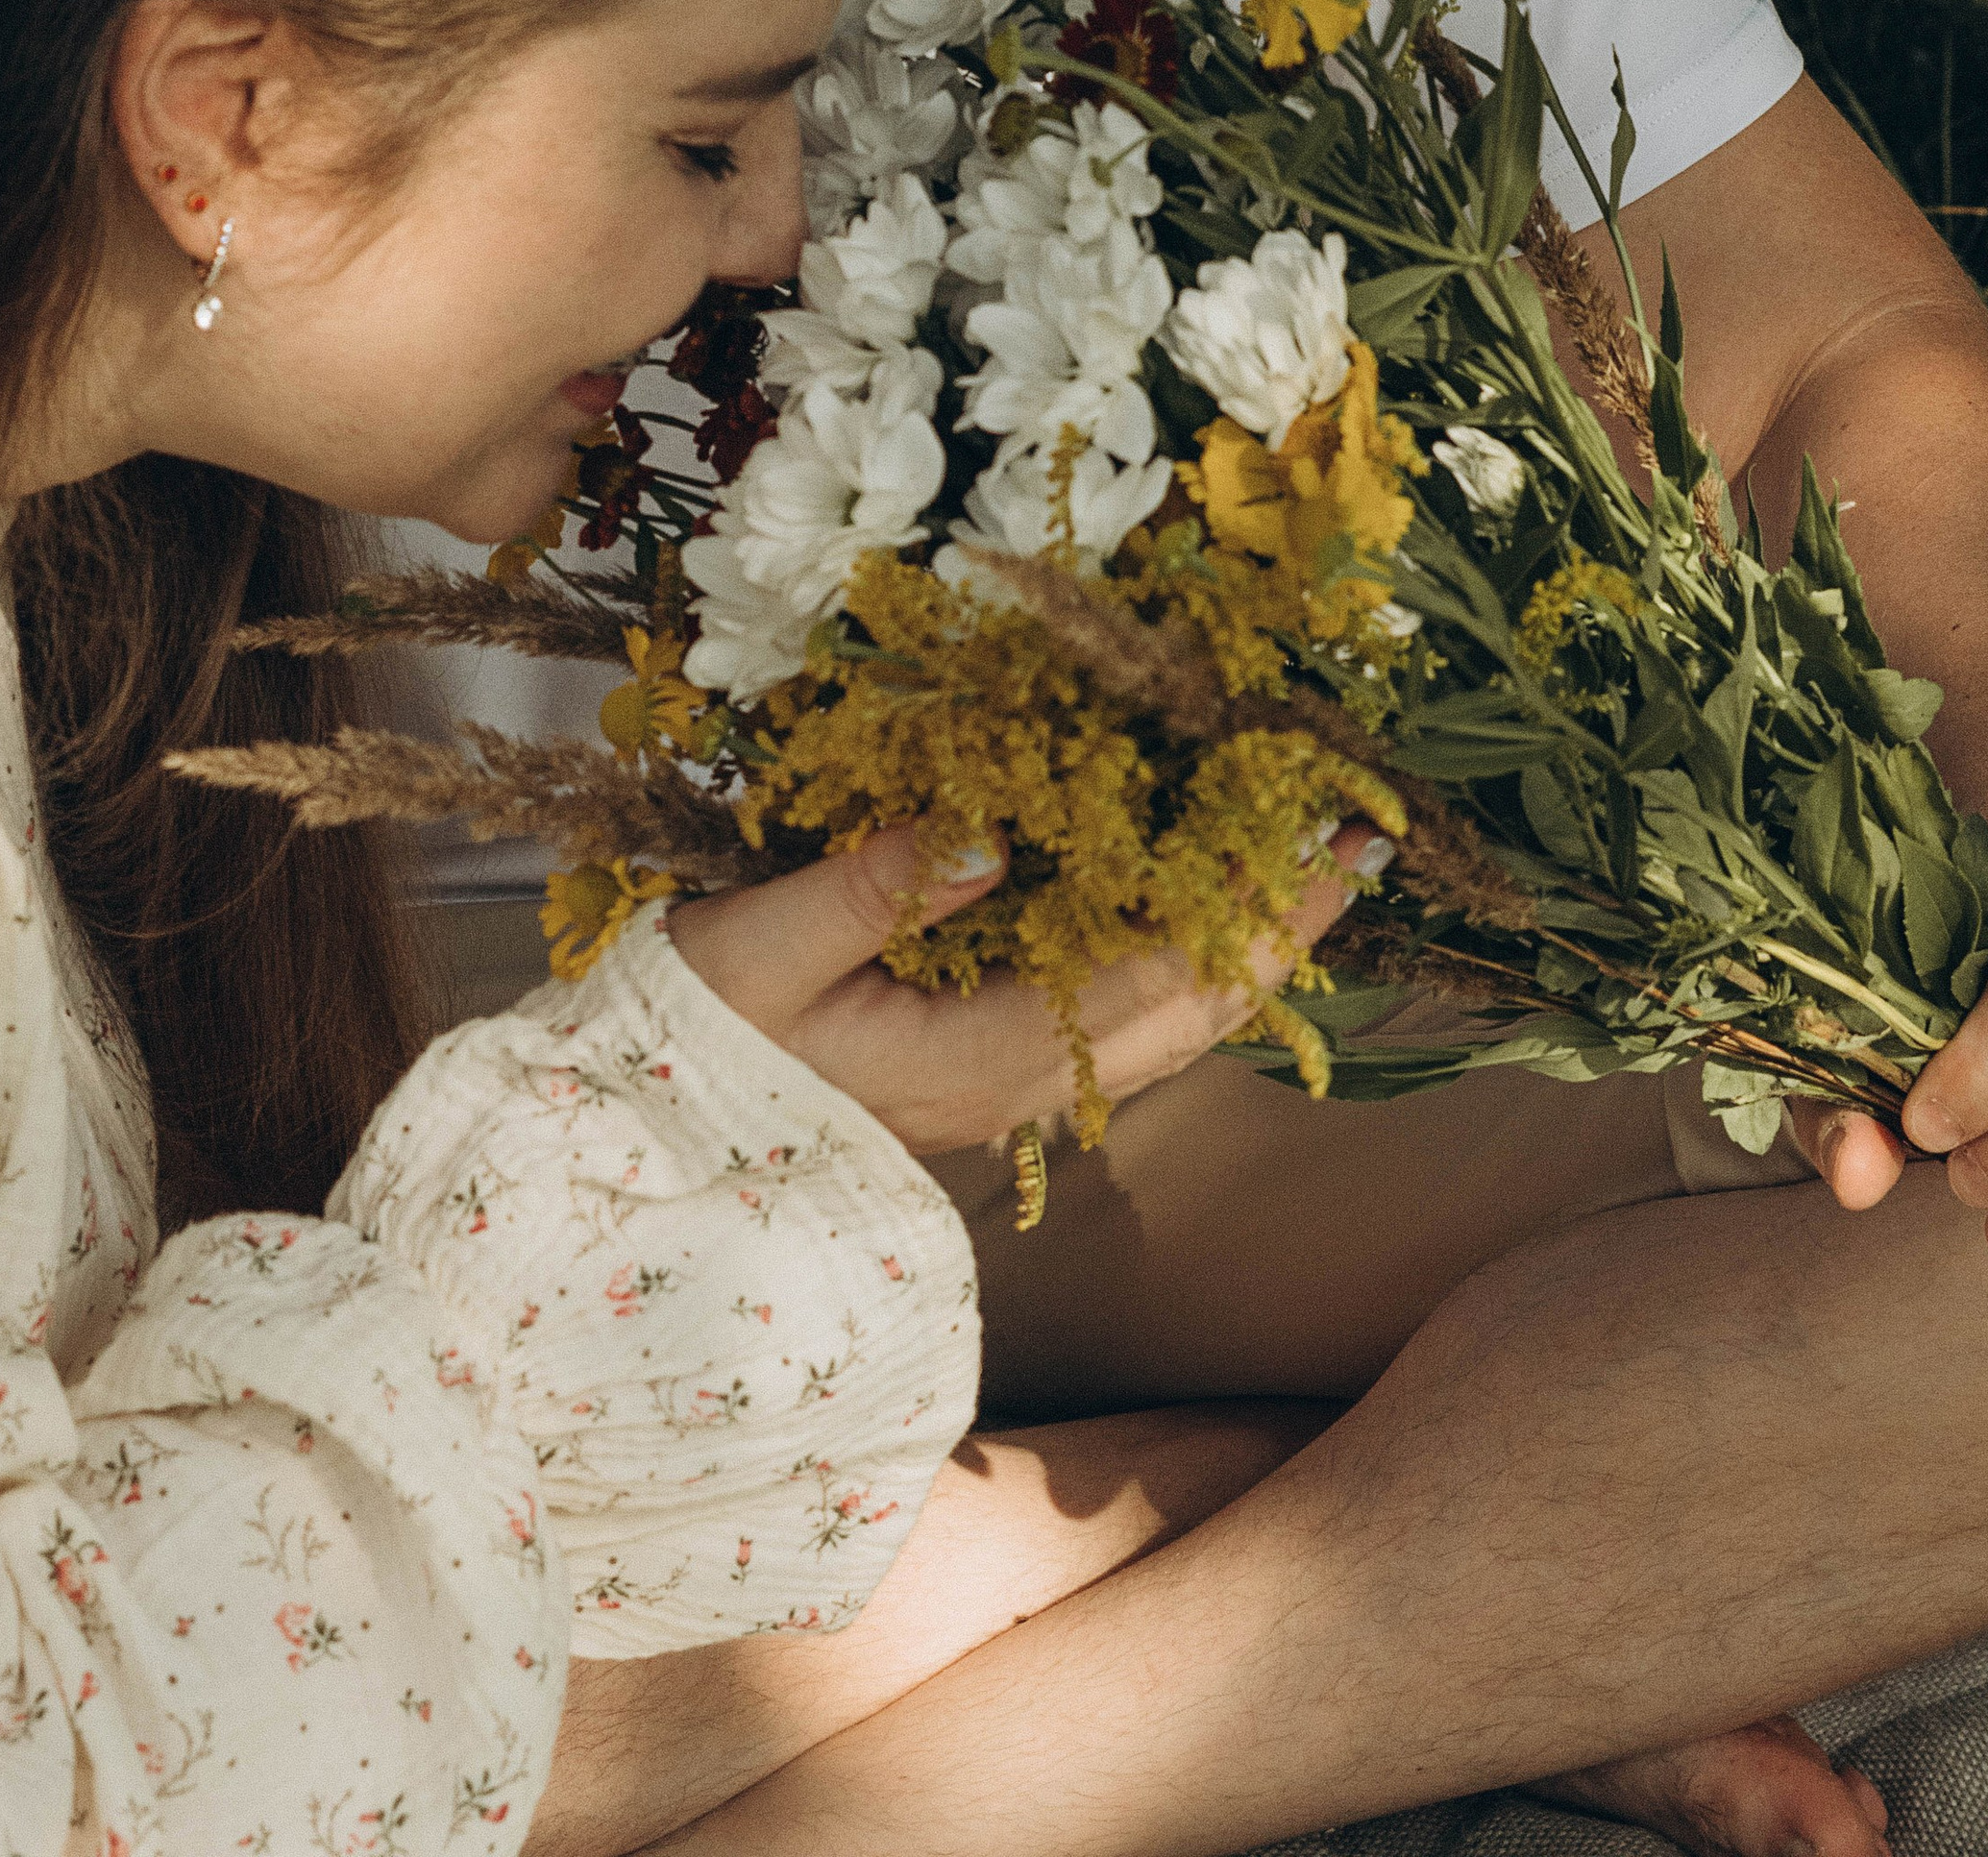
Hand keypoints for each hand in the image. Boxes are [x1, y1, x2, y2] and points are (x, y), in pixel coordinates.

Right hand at [666, 820, 1383, 1155]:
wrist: (630, 1157)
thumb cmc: (682, 1046)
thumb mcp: (754, 947)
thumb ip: (869, 888)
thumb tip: (986, 829)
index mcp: (978, 1057)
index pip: (1156, 979)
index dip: (1251, 906)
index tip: (1325, 835)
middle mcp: (1016, 1086)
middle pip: (1191, 1011)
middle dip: (1282, 925)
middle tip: (1357, 837)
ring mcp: (1004, 1092)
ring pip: (1166, 1027)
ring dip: (1243, 947)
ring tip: (1307, 872)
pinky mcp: (983, 1077)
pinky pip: (1119, 1027)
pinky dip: (1181, 967)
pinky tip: (1198, 922)